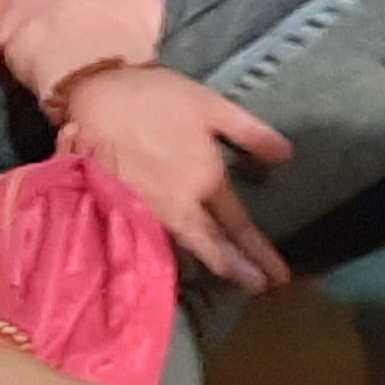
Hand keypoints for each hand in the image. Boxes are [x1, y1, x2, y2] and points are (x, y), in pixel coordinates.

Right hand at [59, 63, 294, 290]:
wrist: (97, 94)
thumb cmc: (158, 96)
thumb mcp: (213, 105)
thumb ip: (252, 133)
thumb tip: (288, 156)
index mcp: (205, 179)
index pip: (238, 226)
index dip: (259, 254)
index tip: (279, 278)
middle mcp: (179, 204)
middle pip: (212, 247)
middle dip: (237, 270)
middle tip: (259, 289)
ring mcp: (148, 210)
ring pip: (183, 247)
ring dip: (207, 264)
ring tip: (229, 279)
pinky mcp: (121, 209)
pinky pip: (155, 239)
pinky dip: (174, 252)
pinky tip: (182, 258)